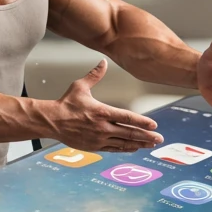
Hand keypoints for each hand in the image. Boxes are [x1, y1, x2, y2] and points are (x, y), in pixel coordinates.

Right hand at [48, 59, 164, 152]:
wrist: (52, 121)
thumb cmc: (66, 104)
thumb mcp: (80, 86)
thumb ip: (95, 75)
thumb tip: (103, 62)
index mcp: (101, 112)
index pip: (127, 117)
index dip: (142, 122)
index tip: (154, 124)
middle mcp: (102, 127)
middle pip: (129, 132)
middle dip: (146, 136)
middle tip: (159, 138)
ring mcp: (99, 138)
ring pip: (124, 142)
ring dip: (139, 144)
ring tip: (150, 144)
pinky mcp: (94, 146)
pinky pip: (114, 149)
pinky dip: (126, 148)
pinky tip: (135, 148)